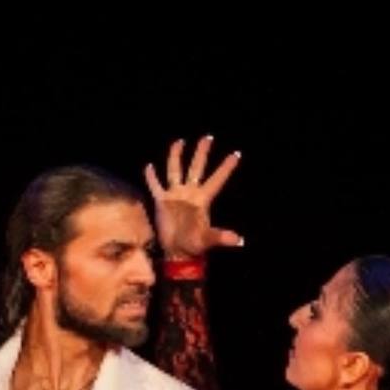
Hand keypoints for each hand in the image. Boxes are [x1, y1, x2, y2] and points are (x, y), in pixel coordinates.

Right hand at [144, 137, 242, 259]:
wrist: (177, 252)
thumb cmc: (194, 245)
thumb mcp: (208, 239)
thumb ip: (221, 236)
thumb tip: (240, 240)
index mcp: (203, 200)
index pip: (217, 179)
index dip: (226, 168)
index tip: (237, 154)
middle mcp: (190, 194)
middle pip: (196, 168)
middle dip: (202, 153)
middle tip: (208, 137)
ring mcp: (175, 196)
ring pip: (175, 171)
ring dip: (177, 156)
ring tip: (180, 141)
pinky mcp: (161, 202)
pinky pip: (156, 186)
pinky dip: (152, 177)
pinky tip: (149, 166)